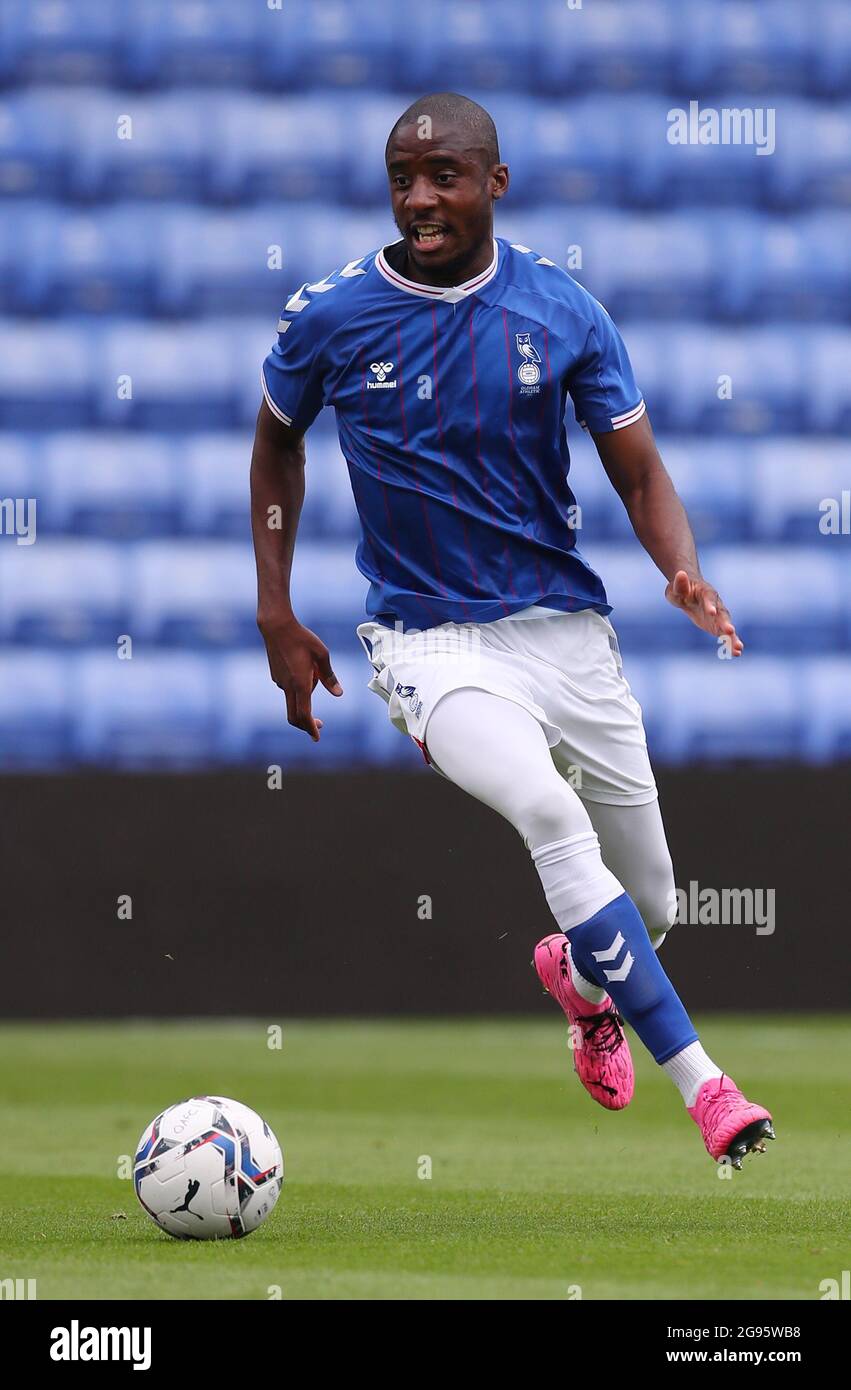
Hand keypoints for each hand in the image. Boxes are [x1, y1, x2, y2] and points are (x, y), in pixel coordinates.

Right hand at [258, 613, 342, 740]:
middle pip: (294, 716)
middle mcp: (288, 686)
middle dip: (307, 724)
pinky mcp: (276, 676)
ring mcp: (280, 682)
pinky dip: (298, 688)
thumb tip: (338, 694)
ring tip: (314, 672)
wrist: (276, 626)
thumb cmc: (302, 638)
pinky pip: (289, 689)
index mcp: (300, 683)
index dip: (310, 728)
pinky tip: (304, 670)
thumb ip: (329, 676)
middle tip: (320, 726)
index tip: (316, 738)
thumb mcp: (322, 655)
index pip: (304, 714)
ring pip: (293, 700)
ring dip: (305, 698)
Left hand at [664, 570, 743, 655]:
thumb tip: (680, 574)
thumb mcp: (677, 586)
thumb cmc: (681, 588)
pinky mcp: (717, 626)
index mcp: (706, 592)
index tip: (711, 612)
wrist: (688, 592)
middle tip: (730, 631)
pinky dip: (730, 643)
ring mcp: (718, 616)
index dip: (710, 604)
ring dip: (732, 637)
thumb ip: (680, 583)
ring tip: (738, 649)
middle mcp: (716, 604)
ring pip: (727, 626)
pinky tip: (736, 653)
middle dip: (726, 622)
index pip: (708, 598)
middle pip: (722, 613)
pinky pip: (725, 635)